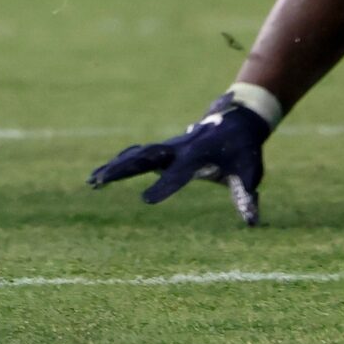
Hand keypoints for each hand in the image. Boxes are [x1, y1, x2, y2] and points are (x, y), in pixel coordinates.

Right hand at [88, 92, 272, 225]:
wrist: (237, 120)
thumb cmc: (243, 151)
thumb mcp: (249, 172)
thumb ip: (246, 195)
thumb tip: (252, 222)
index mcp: (198, 155)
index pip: (178, 173)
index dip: (164, 186)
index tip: (145, 201)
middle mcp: (179, 148)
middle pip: (145, 157)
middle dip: (123, 169)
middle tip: (99, 181)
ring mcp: (169, 147)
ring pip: (136, 154)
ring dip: (114, 166)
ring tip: (92, 181)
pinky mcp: (164, 150)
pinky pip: (137, 154)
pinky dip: (118, 162)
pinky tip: (100, 175)